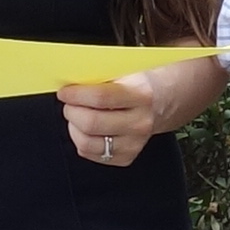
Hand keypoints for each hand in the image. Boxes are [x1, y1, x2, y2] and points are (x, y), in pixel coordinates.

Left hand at [61, 56, 217, 167]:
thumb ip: (100, 78)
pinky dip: (82, 141)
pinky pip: (92, 154)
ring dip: (74, 128)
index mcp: (141, 95)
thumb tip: (69, 84)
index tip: (64, 92)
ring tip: (76, 116)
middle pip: (92, 123)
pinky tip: (86, 130)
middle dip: (72, 112)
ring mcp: (135, 143)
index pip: (101, 98)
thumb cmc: (139, 83)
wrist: (165, 101)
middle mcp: (140, 122)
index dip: (76, 95)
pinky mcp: (127, 157)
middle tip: (68, 104)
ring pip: (88, 143)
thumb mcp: (126, 72)